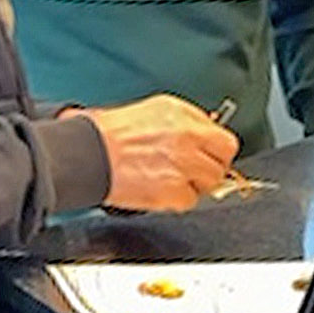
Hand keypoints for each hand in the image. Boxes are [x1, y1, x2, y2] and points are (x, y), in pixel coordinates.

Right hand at [78, 94, 238, 212]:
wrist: (88, 153)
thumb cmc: (111, 133)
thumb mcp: (154, 111)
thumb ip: (186, 121)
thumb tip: (206, 130)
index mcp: (183, 117)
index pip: (225, 140)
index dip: (217, 152)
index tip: (210, 157)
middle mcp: (186, 139)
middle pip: (221, 165)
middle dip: (208, 170)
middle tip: (191, 172)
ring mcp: (181, 166)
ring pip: (208, 184)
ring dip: (193, 185)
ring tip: (169, 179)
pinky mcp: (172, 191)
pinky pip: (188, 201)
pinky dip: (176, 199)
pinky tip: (159, 189)